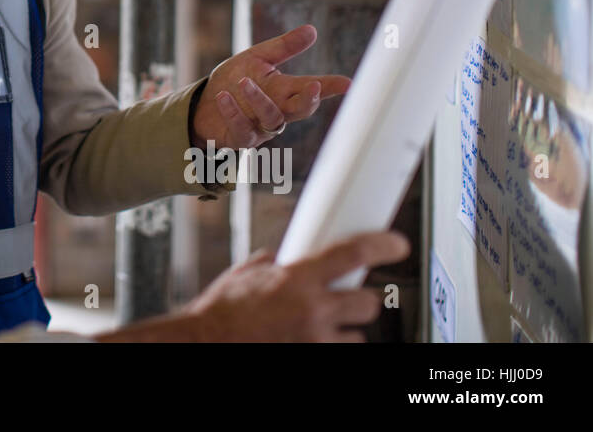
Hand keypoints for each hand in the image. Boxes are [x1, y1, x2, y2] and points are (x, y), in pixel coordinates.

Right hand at [96, 230, 409, 342]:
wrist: (207, 342)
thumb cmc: (221, 312)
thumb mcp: (245, 274)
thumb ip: (272, 264)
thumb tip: (281, 259)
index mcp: (296, 279)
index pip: (352, 254)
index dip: (382, 245)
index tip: (396, 244)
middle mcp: (312, 310)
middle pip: (368, 303)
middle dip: (361, 300)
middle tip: (347, 298)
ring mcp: (316, 341)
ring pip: (357, 337)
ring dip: (343, 330)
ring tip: (320, 326)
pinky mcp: (314, 359)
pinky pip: (339, 353)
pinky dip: (330, 346)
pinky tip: (311, 339)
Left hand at [191, 24, 349, 148]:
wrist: (204, 104)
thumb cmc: (235, 80)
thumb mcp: (258, 58)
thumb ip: (284, 47)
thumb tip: (312, 30)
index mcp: (285, 90)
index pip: (312, 88)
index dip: (330, 86)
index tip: (348, 83)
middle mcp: (279, 110)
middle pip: (301, 110)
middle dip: (309, 100)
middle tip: (314, 86)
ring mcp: (262, 127)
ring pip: (271, 118)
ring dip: (259, 99)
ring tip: (243, 81)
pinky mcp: (241, 137)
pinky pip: (242, 128)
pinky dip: (233, 113)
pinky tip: (224, 97)